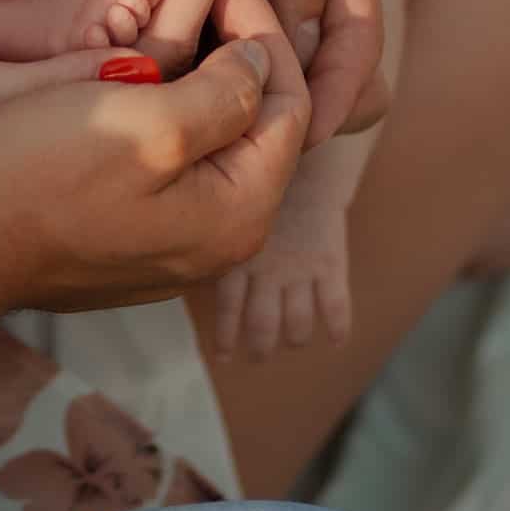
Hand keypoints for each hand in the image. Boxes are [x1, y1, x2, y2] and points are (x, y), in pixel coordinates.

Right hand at [0, 20, 310, 317]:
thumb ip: (224, 92)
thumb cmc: (37, 175)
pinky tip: (135, 60)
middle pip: (254, 121)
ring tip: (172, 3)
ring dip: (200, 67)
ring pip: (210, 134)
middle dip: (235, 42)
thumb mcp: (147, 121)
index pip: (288, 101)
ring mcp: (172, 242)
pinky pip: (171, 156)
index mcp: (239, 214)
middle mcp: (219, 239)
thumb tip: (259, 63)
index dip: (261, 24)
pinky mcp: (129, 234)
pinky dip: (165, 101)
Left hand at [212, 169, 354, 359]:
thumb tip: (172, 248)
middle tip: (258, 357)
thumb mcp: (232, 199)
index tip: (223, 355)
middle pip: (263, 322)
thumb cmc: (260, 176)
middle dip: (260, 344)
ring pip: (296, 319)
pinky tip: (337, 339)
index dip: (226, 331)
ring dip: (293, 336)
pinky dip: (337, 323)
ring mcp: (300, 268)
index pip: (229, 304)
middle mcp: (269, 268)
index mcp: (241, 254)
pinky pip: (335, 300)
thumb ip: (213, 220)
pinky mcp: (330, 261)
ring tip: (291, 344)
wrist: (306, 152)